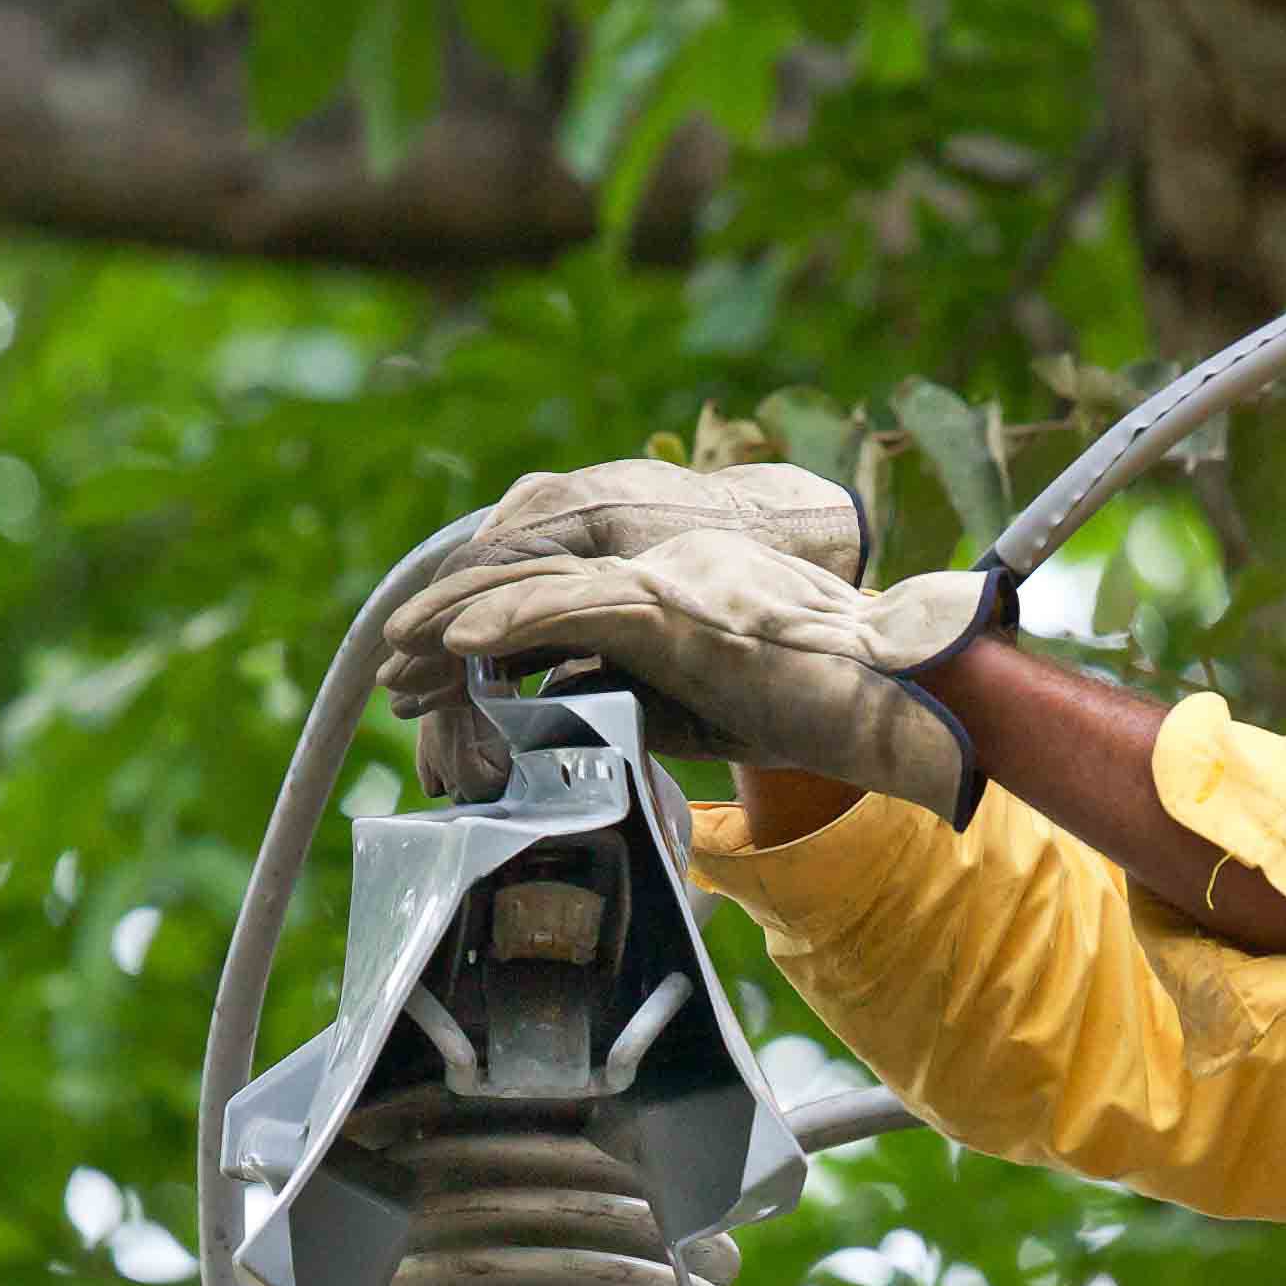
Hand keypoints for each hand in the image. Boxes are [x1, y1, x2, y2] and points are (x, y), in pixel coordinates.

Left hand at [390, 532, 1009, 826]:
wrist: (890, 701)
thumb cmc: (814, 711)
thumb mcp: (695, 711)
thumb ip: (629, 696)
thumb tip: (558, 704)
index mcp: (664, 594)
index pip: (553, 605)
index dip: (484, 633)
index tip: (431, 672)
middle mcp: (656, 573)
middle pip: (530, 589)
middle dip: (452, 628)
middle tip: (395, 666)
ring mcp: (664, 584)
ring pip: (536, 591)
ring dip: (459, 624)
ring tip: (402, 655)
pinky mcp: (673, 609)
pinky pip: (572, 610)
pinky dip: (508, 624)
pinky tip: (459, 645)